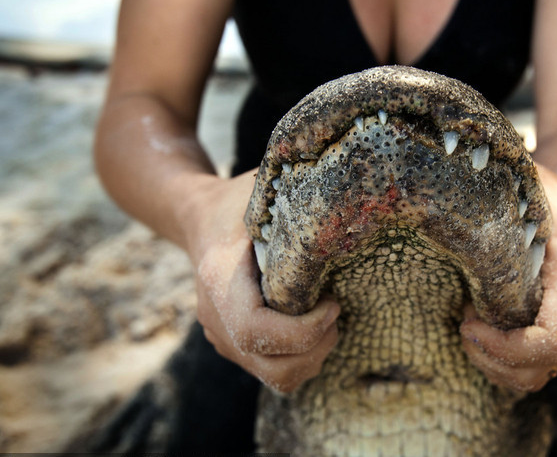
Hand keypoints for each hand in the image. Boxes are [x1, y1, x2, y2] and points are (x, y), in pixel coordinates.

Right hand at [185, 170, 339, 392]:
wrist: (199, 218)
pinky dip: (304, 357)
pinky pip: (274, 371)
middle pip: (273, 367)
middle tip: (335, 310)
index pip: (256, 331)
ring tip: (327, 316)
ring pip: (278, 377)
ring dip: (314, 355)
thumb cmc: (236, 202)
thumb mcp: (260, 190)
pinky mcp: (236, 347)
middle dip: (318, 347)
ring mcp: (223, 338)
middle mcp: (216, 319)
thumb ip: (294, 200)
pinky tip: (313, 322)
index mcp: (219, 281)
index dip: (303, 329)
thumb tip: (345, 202)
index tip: (333, 302)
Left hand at [460, 166, 556, 392]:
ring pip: (533, 377)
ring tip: (471, 322)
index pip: (548, 342)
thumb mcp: (529, 188)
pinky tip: (482, 325)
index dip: (503, 346)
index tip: (467, 321)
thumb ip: (492, 199)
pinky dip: (503, 360)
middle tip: (463, 321)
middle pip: (537, 371)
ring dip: (493, 362)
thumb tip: (437, 197)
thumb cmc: (556, 196)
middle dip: (489, 358)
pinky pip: (535, 369)